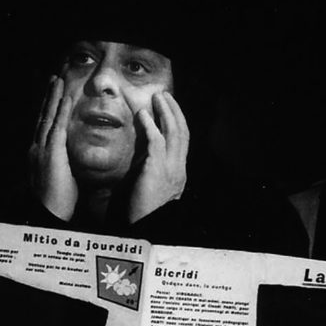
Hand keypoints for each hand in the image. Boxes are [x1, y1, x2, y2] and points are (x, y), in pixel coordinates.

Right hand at [29, 76, 77, 220]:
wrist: (48, 214)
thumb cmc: (57, 202)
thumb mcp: (59, 178)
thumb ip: (62, 164)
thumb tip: (70, 160)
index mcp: (37, 154)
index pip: (43, 126)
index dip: (48, 109)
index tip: (52, 95)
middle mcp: (36, 148)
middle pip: (42, 116)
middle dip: (48, 97)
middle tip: (53, 79)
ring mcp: (42, 149)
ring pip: (48, 117)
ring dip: (53, 97)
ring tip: (58, 80)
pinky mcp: (52, 153)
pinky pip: (57, 127)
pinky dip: (61, 111)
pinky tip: (66, 98)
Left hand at [128, 91, 188, 223]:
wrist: (145, 229)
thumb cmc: (143, 211)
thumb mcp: (151, 185)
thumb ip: (151, 167)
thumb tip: (143, 151)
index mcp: (179, 173)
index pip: (183, 140)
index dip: (178, 121)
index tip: (169, 107)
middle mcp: (179, 169)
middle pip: (183, 132)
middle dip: (175, 111)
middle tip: (164, 95)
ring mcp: (171, 169)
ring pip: (174, 133)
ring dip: (166, 112)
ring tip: (157, 98)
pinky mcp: (157, 171)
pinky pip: (156, 142)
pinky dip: (150, 126)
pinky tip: (142, 114)